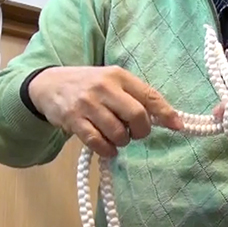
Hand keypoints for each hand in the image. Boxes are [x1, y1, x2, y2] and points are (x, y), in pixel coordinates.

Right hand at [29, 66, 182, 156]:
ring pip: (118, 133)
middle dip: (141, 131)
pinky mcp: (73, 120)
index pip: (149, 96)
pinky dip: (107, 150)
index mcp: (119, 76)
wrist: (49, 85)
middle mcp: (104, 87)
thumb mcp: (113, 82)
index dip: (166, 113)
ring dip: (122, 141)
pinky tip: (108, 148)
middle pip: (137, 116)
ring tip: (117, 137)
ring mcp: (87, 104)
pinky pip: (98, 143)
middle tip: (135, 133)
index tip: (178, 127)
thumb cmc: (90, 86)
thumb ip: (137, 97)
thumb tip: (169, 119)